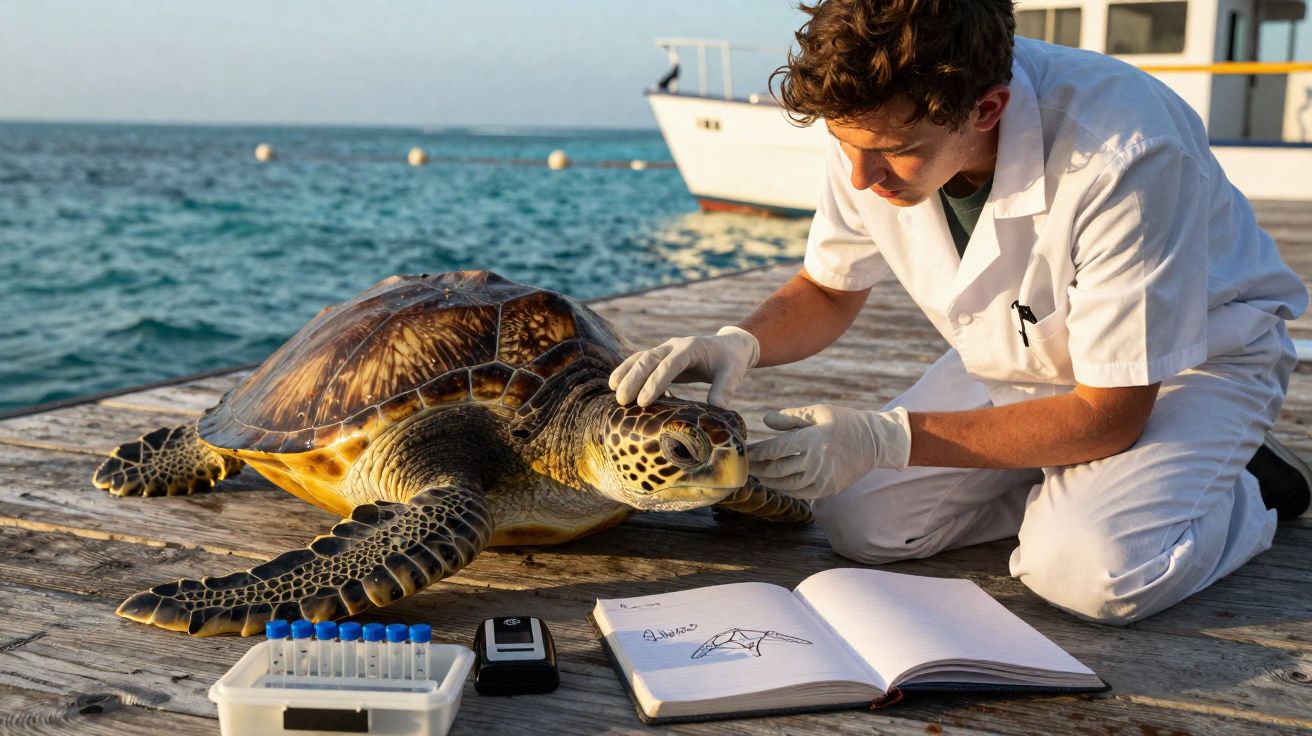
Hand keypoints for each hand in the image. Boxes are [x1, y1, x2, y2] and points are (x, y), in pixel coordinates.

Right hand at [609, 326, 759, 407]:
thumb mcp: (734, 373)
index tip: (644, 401)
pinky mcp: (661, 357)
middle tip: (622, 400)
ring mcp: (665, 350)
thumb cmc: (731, 361)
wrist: (729, 346)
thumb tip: (718, 410)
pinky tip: (616, 385)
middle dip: (634, 379)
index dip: (656, 382)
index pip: (670, 364)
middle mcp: (674, 346)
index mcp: (691, 348)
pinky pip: (640, 362)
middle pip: (649, 359)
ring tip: (613, 391)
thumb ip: (725, 389)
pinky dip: (628, 371)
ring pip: (640, 358)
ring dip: (625, 373)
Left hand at [748, 404, 911, 499]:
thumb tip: (765, 420)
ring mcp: (823, 478)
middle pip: (777, 470)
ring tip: (759, 475)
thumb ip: (790, 417)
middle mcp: (816, 461)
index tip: (744, 453)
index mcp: (812, 439)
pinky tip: (778, 482)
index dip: (756, 453)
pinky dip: (785, 489)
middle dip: (758, 469)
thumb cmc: (843, 422)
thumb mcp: (818, 412)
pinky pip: (800, 493)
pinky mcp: (828, 489)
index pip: (775, 450)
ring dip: (769, 481)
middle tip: (746, 466)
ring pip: (786, 485)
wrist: (875, 442)